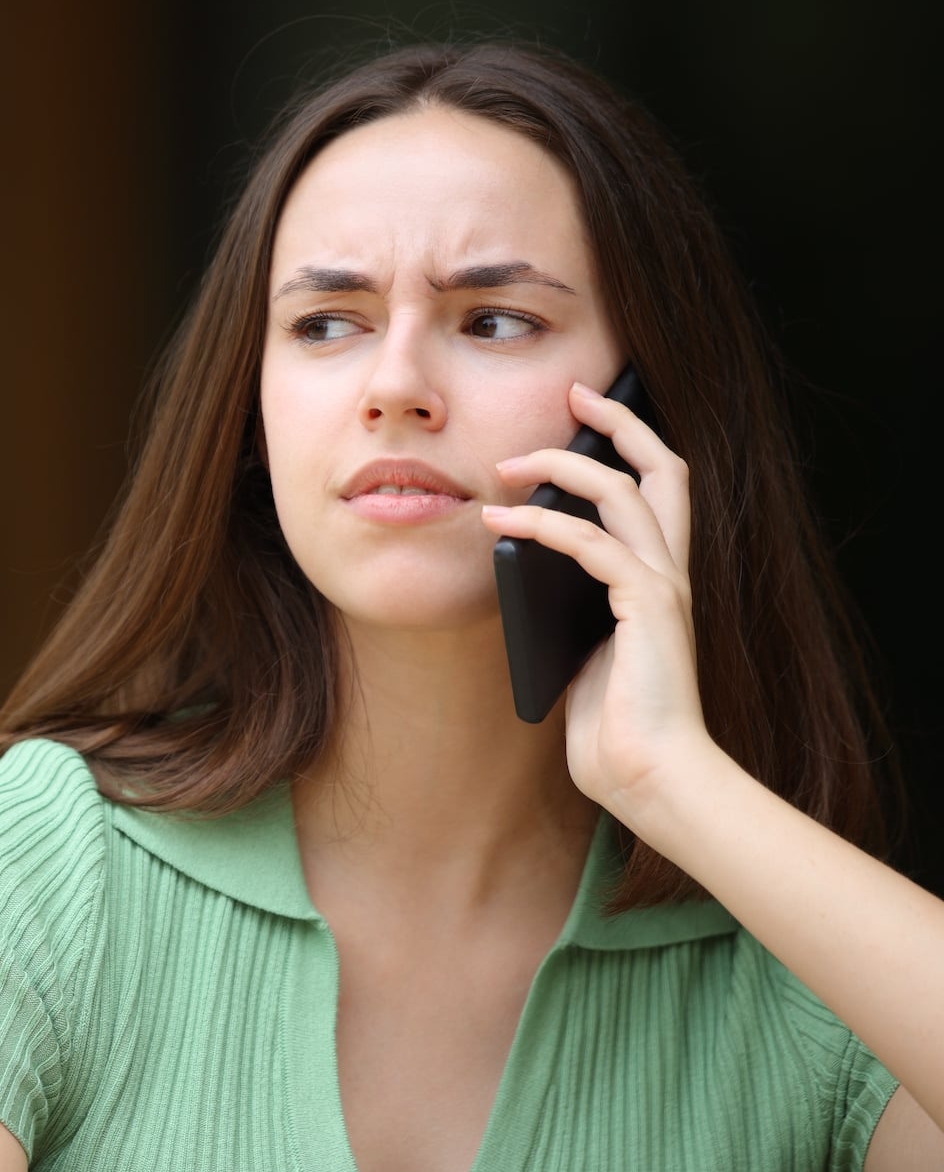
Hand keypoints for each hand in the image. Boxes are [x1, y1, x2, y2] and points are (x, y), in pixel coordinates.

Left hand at [479, 381, 722, 813]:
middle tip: (572, 392)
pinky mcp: (646, 608)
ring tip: (508, 462)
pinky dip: (543, 525)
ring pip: (622, 493)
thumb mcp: (580, 653)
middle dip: (619, 422)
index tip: (585, 411)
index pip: (659, 490)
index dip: (630, 443)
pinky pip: (592, 544)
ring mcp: (662, 588)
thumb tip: (521, 579)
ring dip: (562, 466)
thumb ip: (567, 612)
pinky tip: (501, 522)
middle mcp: (671, 574)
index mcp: (660, 582)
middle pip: (662, 468)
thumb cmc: (616, 730)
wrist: (653, 779)